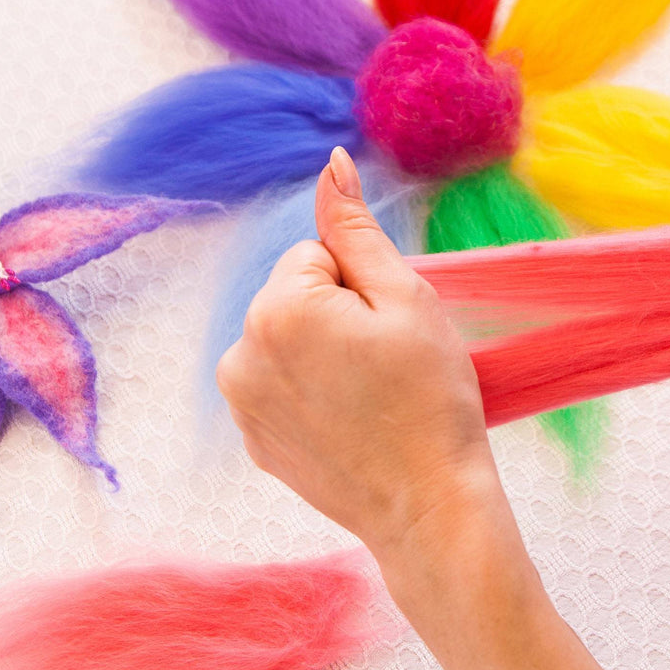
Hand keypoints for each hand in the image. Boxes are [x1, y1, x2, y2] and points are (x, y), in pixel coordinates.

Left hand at [214, 146, 493, 556]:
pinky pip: (279, 383)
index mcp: (276, 311)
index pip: (317, 255)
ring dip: (322, 352)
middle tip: (384, 365)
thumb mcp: (405, 298)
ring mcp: (241, 402)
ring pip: (287, 338)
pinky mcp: (252, 438)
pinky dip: (311, 392)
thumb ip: (356, 228)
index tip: (388, 332)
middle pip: (296, 296)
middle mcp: (240, 353)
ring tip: (369, 395)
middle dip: (338, 316)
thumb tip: (330, 163)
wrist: (428, 506)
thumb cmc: (430, 400)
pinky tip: (350, 422)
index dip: (363, 286)